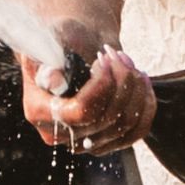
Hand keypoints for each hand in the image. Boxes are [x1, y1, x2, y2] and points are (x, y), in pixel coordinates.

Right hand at [21, 38, 154, 152]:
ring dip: (136, 91)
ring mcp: (82, 143)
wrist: (74, 50)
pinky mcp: (105, 143)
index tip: (105, 58)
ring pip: (125, 125)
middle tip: (120, 55)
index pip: (81, 111)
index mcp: (38, 111)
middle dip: (122, 82)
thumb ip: (52, 58)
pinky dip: (145, 105)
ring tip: (130, 64)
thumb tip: (54, 80)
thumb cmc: (62, 41)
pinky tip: (142, 82)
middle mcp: (58, 135)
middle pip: (107, 119)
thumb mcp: (52, 41)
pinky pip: (136, 131)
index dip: (102, 86)